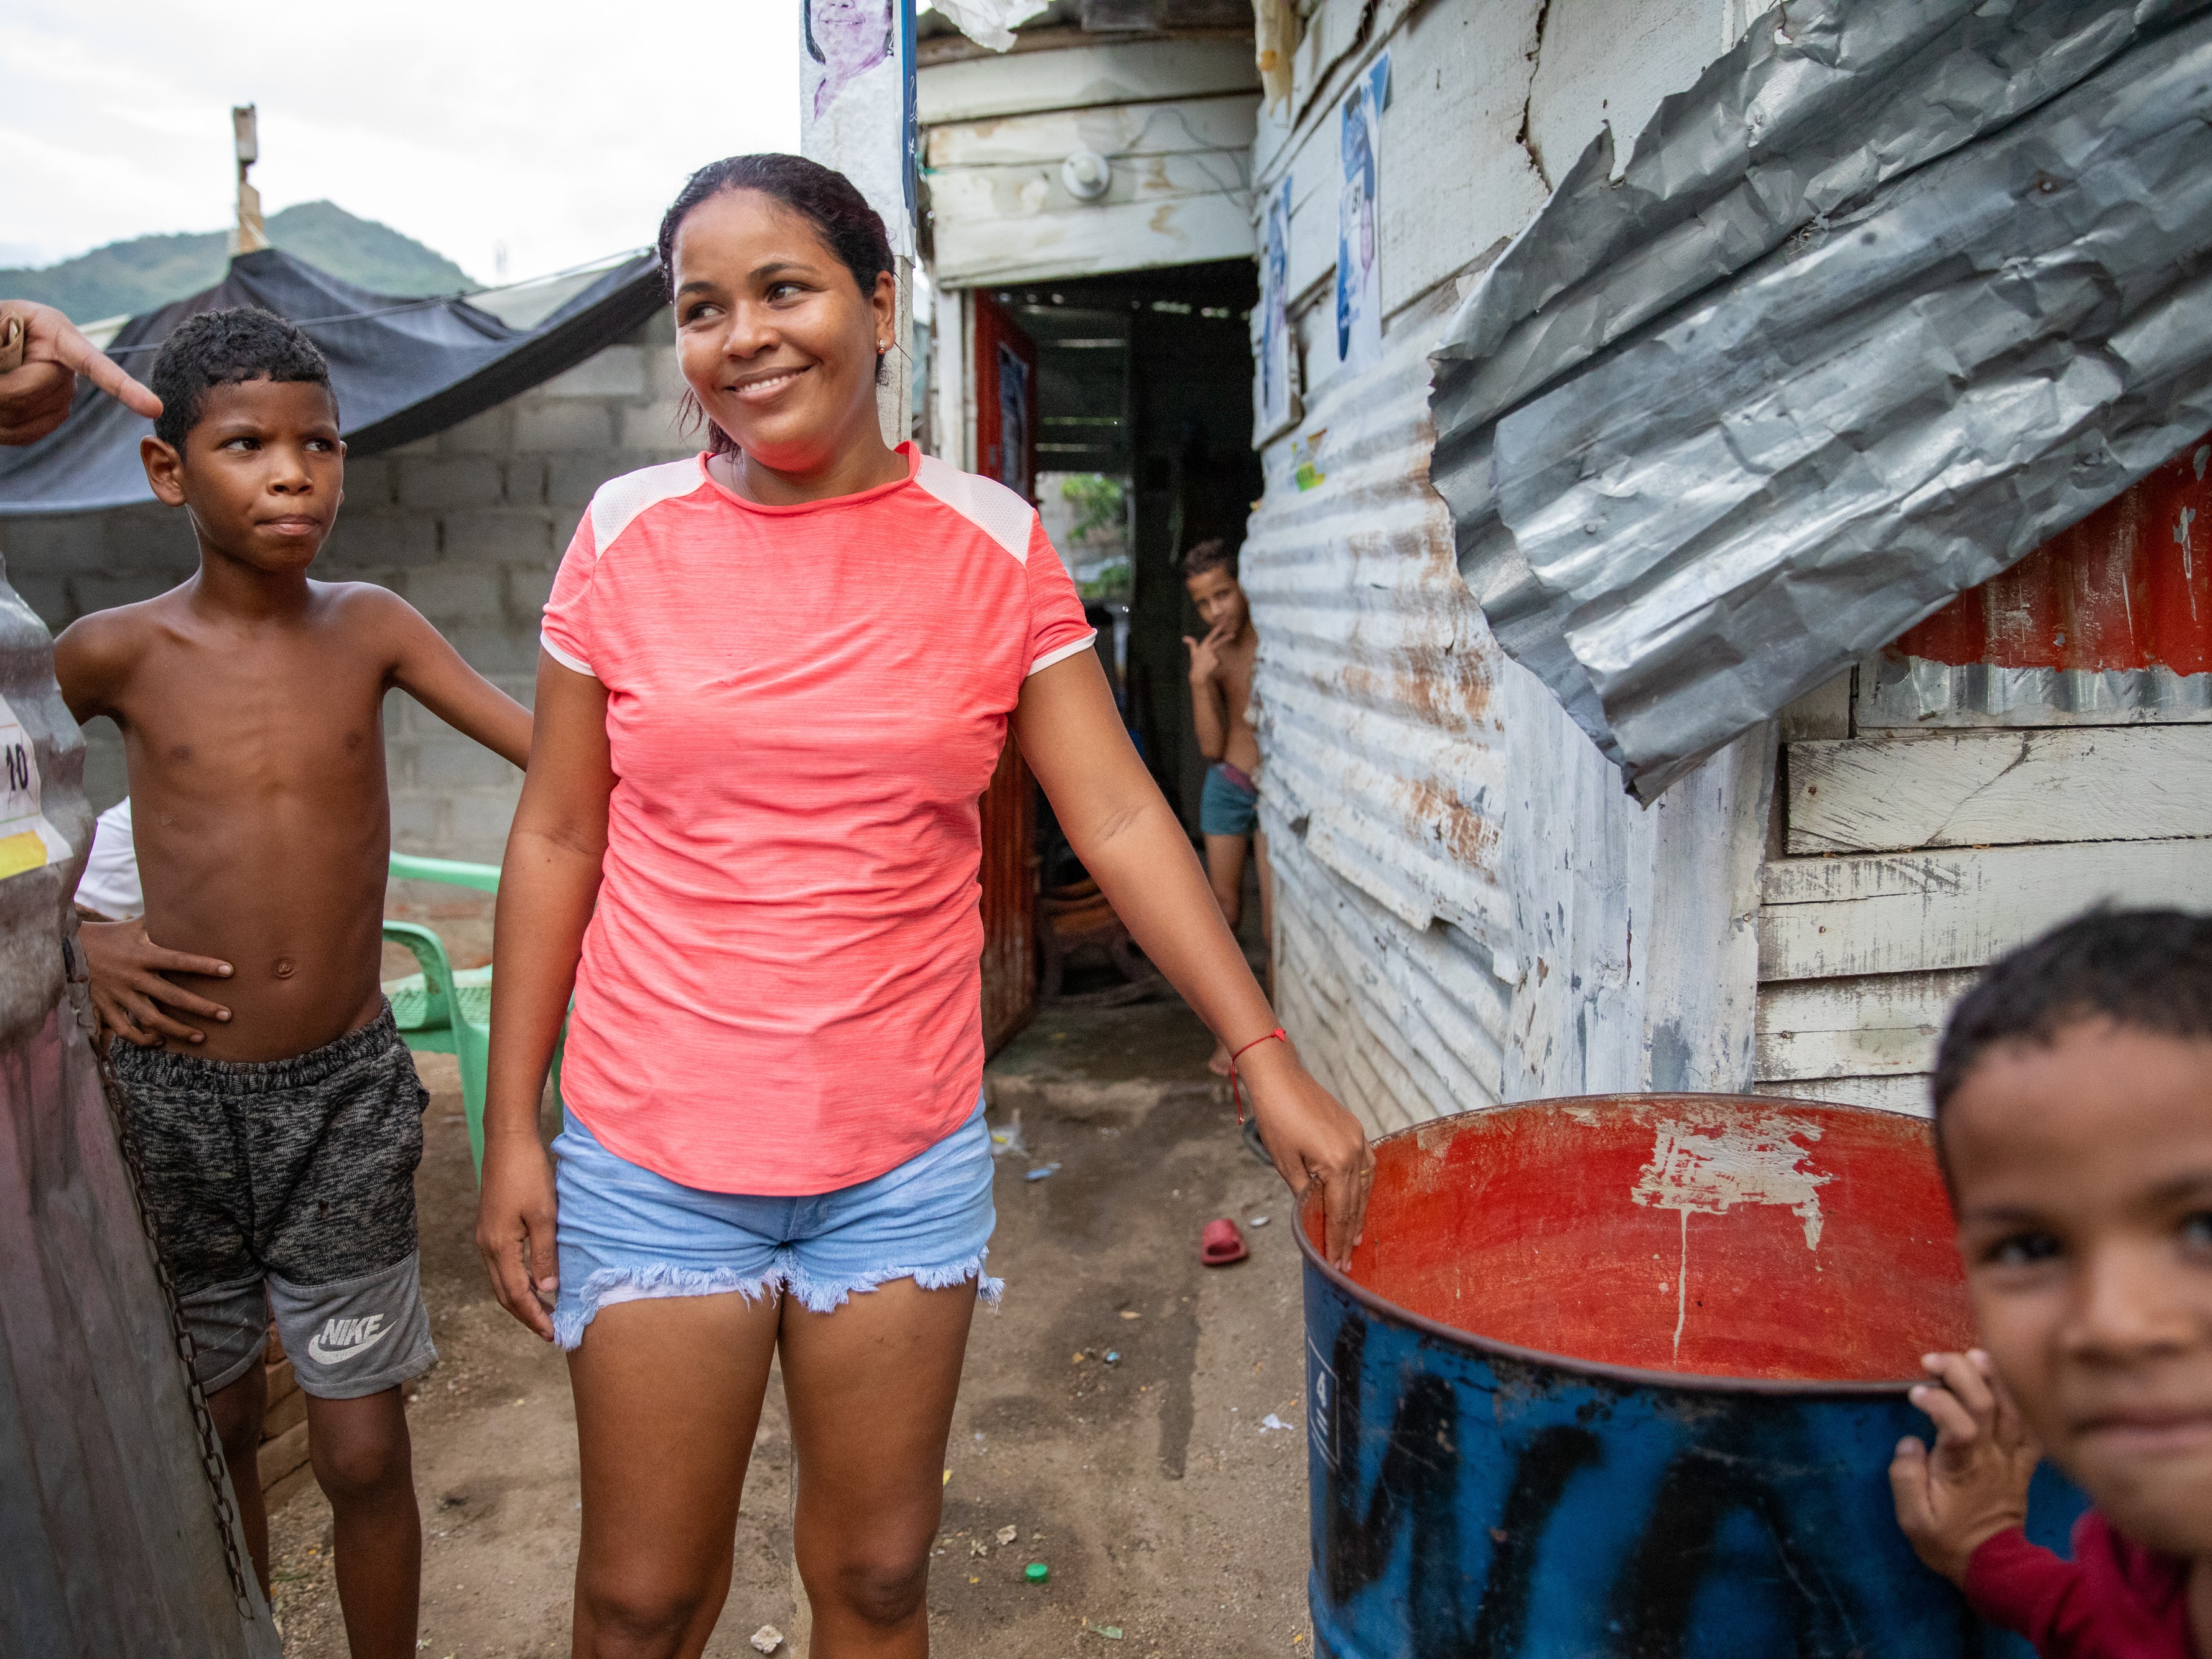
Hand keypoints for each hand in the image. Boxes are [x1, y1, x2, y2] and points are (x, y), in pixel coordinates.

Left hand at [0, 300, 162, 446]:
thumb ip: (4, 346)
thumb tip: (13, 368)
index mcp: (55, 331)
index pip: (94, 363)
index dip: (124, 386)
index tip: (153, 407)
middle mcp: (64, 364)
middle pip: (53, 392)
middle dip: (12, 387)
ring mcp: (56, 393)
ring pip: (40, 415)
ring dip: (6, 407)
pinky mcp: (44, 415)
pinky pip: (30, 432)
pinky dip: (8, 427)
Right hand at [79, 917, 232, 1045]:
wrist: (67, 949)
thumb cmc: (109, 936)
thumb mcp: (134, 926)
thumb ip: (161, 923)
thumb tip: (190, 907)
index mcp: (142, 955)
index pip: (178, 960)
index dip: (203, 966)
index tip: (229, 971)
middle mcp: (133, 977)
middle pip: (172, 997)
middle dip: (201, 1007)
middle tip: (226, 1015)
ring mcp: (118, 995)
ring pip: (151, 1019)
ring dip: (178, 1030)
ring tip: (201, 1036)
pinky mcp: (104, 1008)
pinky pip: (124, 1030)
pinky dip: (142, 1039)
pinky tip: (159, 1041)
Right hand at [475, 1132, 560, 1342]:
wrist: (508, 1141)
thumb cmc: (529, 1173)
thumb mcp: (545, 1215)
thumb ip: (545, 1255)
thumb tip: (548, 1290)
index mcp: (499, 1246)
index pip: (516, 1294)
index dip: (534, 1316)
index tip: (552, 1333)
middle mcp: (487, 1245)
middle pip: (504, 1293)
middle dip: (526, 1314)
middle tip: (550, 1331)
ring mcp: (486, 1236)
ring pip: (501, 1280)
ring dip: (521, 1298)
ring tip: (545, 1311)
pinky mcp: (491, 1226)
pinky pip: (502, 1264)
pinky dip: (517, 1280)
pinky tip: (535, 1281)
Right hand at [1183, 621, 1231, 684]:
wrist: (1198, 675)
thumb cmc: (1195, 663)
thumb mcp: (1193, 653)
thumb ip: (1191, 644)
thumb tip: (1184, 637)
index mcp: (1203, 646)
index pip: (1211, 636)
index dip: (1216, 629)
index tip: (1222, 624)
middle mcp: (1208, 650)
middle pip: (1219, 642)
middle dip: (1226, 638)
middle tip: (1233, 634)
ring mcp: (1213, 655)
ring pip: (1217, 655)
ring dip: (1214, 659)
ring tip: (1208, 664)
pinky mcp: (1216, 662)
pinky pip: (1218, 661)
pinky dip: (1216, 664)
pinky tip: (1211, 667)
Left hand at [1240, 1037, 1373, 1267]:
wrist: (1280, 1078)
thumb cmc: (1276, 1118)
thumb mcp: (1285, 1163)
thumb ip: (1304, 1193)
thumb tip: (1314, 1213)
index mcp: (1336, 1163)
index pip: (1340, 1212)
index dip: (1336, 1239)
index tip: (1336, 1261)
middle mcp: (1354, 1152)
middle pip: (1355, 1202)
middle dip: (1349, 1232)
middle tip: (1345, 1258)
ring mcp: (1358, 1139)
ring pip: (1365, 1185)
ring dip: (1360, 1211)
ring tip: (1354, 1236)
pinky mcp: (1355, 1130)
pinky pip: (1367, 1164)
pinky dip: (1364, 1185)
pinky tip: (1360, 1197)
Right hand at [1889, 1349, 2040, 1583]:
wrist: (1995, 1568)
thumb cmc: (1948, 1541)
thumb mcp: (1913, 1519)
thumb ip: (1906, 1476)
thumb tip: (1910, 1442)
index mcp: (1963, 1469)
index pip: (1958, 1425)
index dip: (1937, 1401)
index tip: (1914, 1393)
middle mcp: (1991, 1457)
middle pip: (1986, 1404)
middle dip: (1959, 1373)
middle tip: (1932, 1361)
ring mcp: (2012, 1459)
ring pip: (2013, 1408)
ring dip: (1993, 1377)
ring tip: (1972, 1355)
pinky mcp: (2025, 1463)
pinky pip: (2033, 1427)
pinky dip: (2024, 1401)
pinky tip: (2009, 1382)